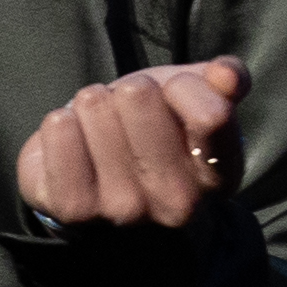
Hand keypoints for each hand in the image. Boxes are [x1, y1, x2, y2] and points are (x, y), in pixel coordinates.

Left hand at [12, 62, 247, 230]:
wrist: (103, 184)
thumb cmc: (157, 132)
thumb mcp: (196, 100)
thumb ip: (226, 81)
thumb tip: (227, 76)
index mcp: (219, 176)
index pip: (211, 116)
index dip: (184, 86)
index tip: (174, 93)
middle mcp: (177, 204)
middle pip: (139, 97)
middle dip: (131, 90)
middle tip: (130, 116)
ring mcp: (123, 211)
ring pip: (95, 106)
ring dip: (94, 106)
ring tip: (102, 130)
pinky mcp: (73, 209)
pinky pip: (60, 129)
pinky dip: (62, 124)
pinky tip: (75, 142)